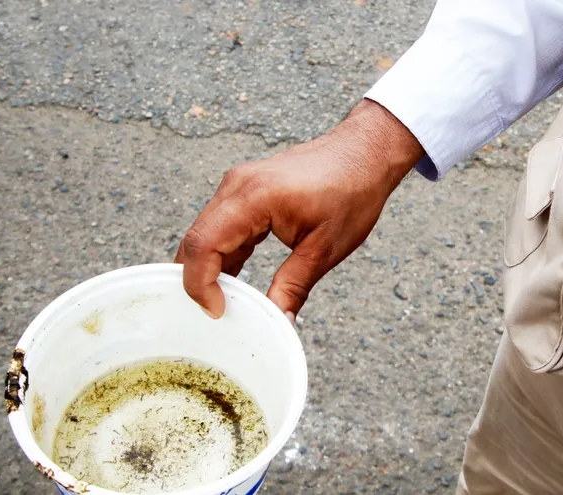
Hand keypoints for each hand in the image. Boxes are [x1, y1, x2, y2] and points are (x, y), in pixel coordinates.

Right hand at [175, 100, 423, 318]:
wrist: (365, 153)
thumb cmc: (353, 191)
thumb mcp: (325, 248)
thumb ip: (295, 286)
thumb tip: (278, 323)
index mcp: (254, 197)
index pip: (203, 244)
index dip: (199, 283)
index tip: (216, 311)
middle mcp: (237, 186)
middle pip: (197, 239)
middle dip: (198, 280)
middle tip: (216, 314)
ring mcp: (239, 186)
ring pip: (207, 234)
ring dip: (211, 268)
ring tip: (227, 303)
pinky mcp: (247, 191)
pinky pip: (223, 226)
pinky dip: (225, 254)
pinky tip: (235, 280)